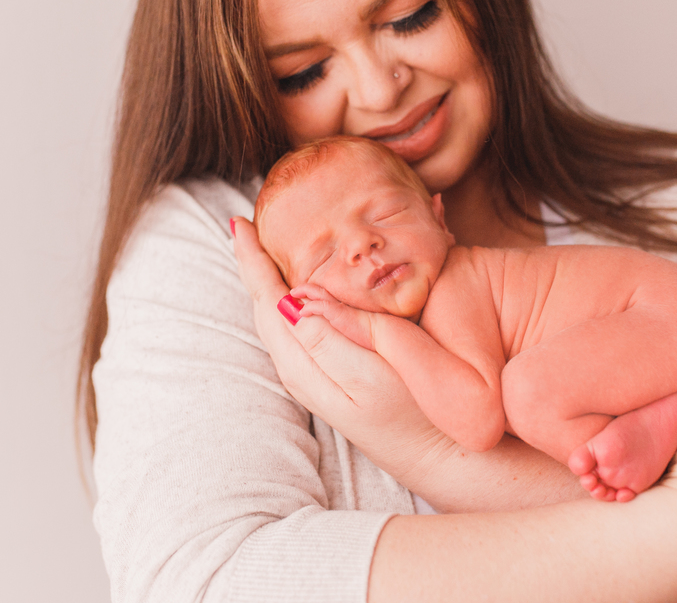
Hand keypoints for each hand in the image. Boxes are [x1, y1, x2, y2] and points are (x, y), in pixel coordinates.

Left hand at [230, 217, 451, 481]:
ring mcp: (312, 374)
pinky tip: (298, 285)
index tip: (239, 222)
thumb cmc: (412, 413)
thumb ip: (331, 339)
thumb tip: (292, 300)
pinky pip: (296, 326)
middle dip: (254, 263)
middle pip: (265, 305)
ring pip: (278, 315)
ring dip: (269, 279)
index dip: (252, 259)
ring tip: (263, 245)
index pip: (266, 298)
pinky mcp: (328, 375)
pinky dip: (289, 296)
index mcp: (303, 360)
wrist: (436, 455)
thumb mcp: (371, 376)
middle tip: (246, 222)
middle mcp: (298, 368)